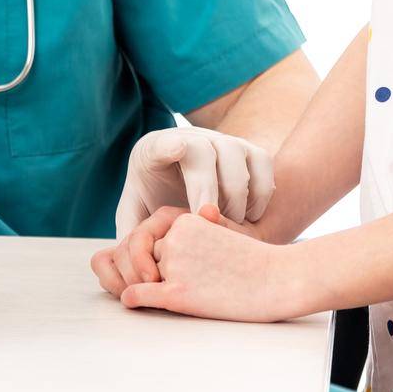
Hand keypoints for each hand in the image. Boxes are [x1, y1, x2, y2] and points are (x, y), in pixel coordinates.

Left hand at [109, 204, 307, 321]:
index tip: (167, 267)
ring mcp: (176, 264)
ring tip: (180, 293)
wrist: (279, 280)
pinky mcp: (179, 291)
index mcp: (186, 221)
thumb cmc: (255, 260)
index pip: (155, 238)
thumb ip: (200, 227)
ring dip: (154, 286)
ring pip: (147, 276)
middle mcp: (176, 238)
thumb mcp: (224, 231)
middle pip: (149, 258)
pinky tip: (131, 300)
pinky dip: (133, 298)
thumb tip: (188, 227)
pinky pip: (140, 294)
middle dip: (156, 270)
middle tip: (174, 284)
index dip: (159, 255)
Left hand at [114, 126, 274, 237]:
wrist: (184, 186)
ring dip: (236, 194)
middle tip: (209, 221)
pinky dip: (260, 191)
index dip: (169, 145)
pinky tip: (249, 216)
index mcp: (153, 151)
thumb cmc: (156, 203)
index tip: (178, 149)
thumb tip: (130, 253)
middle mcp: (191, 138)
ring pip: (237, 155)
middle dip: (210, 190)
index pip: (161, 142)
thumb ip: (132, 234)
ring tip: (230, 223)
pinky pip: (262, 164)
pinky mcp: (248, 150)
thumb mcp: (137, 217)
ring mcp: (222, 140)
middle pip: (205, 152)